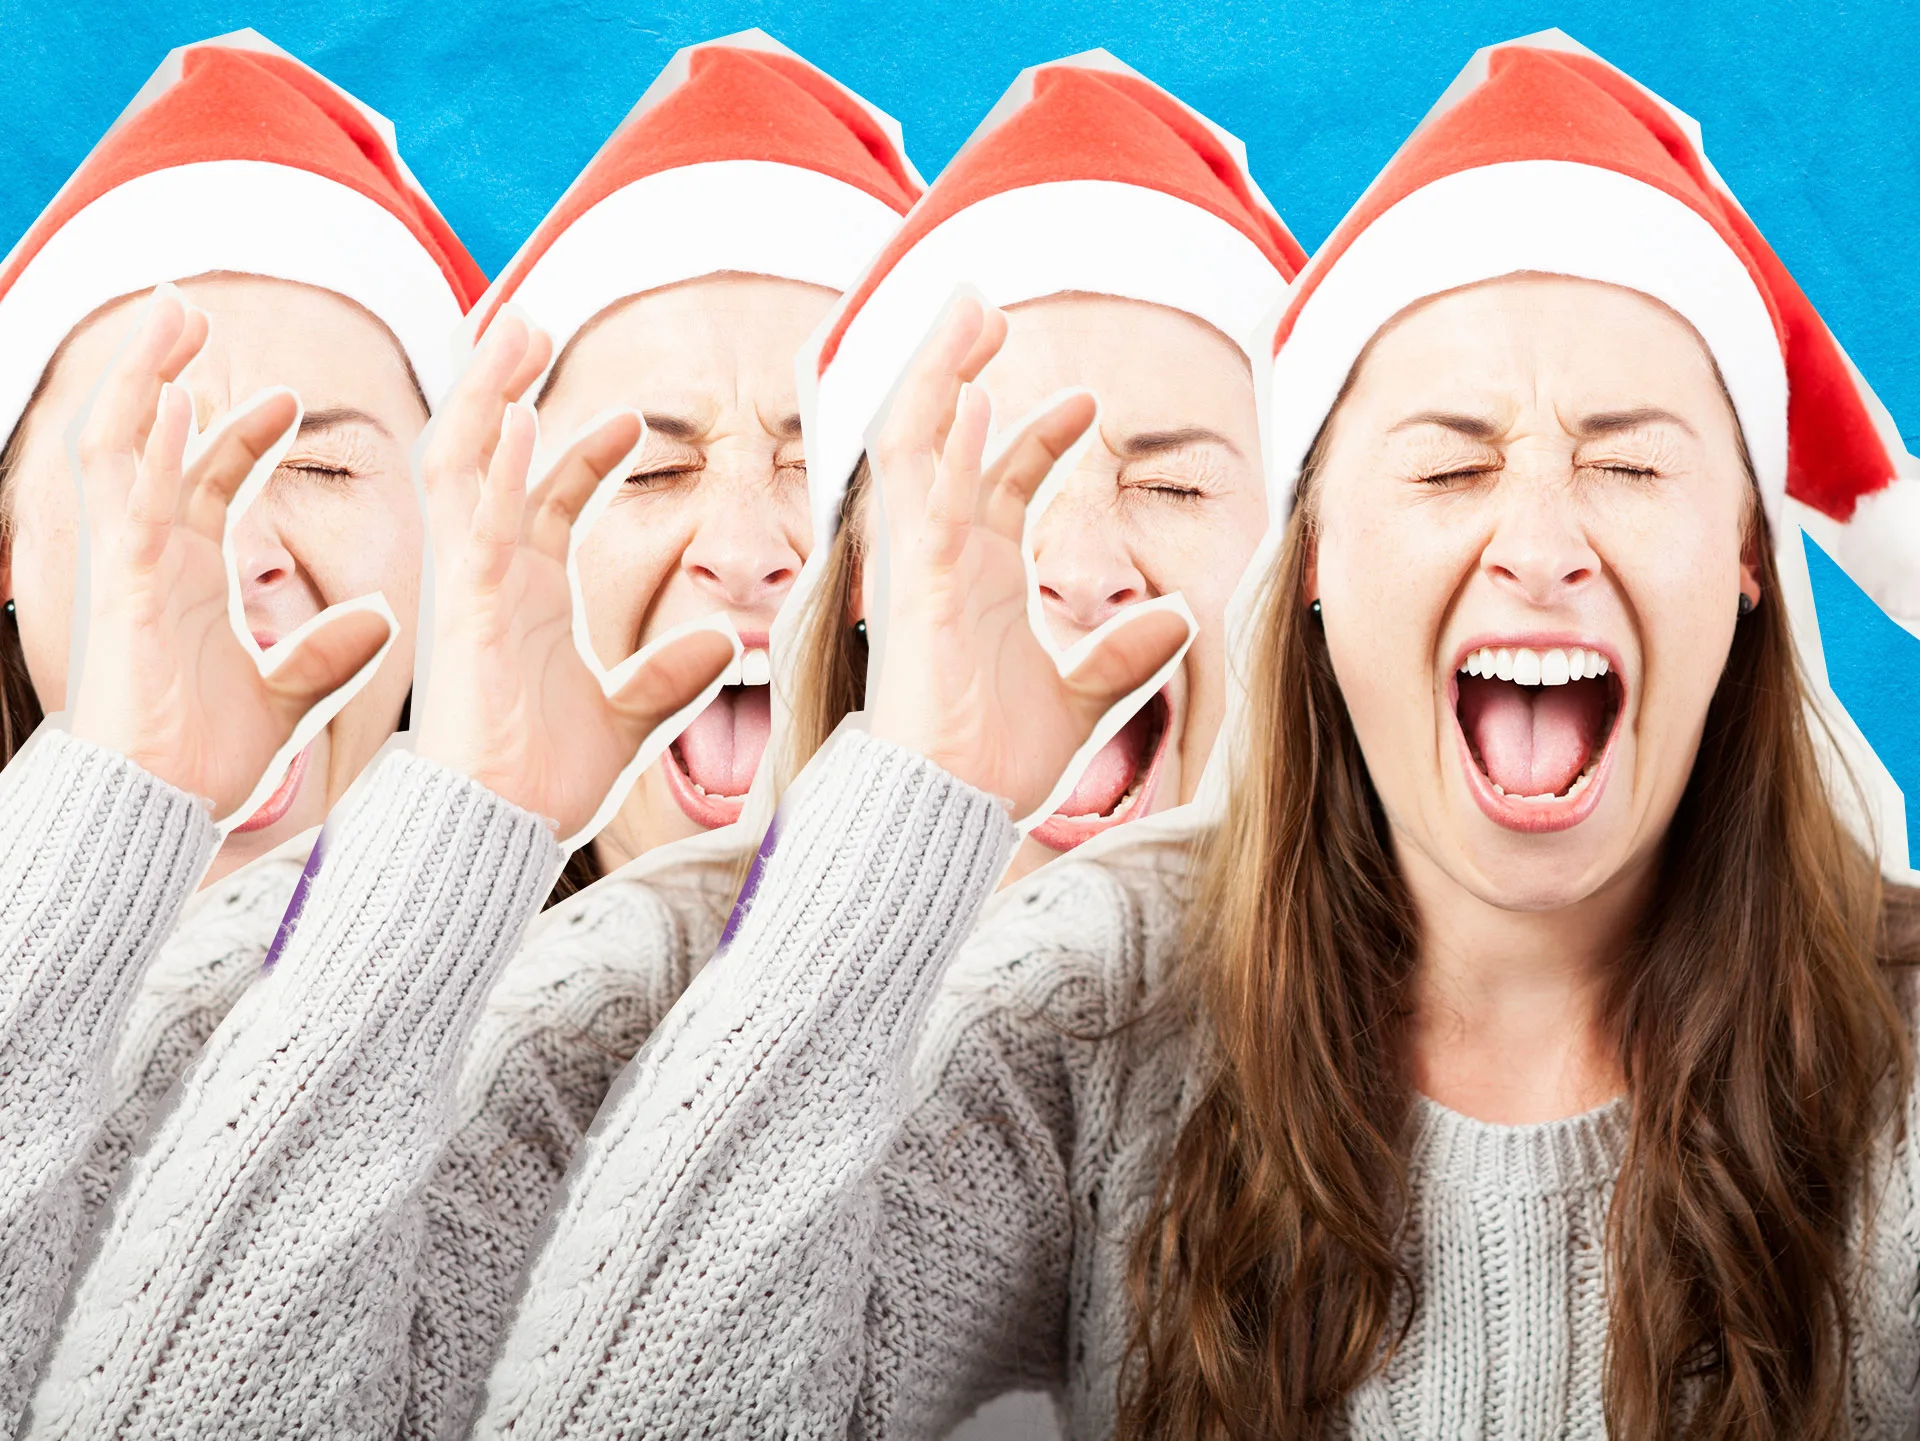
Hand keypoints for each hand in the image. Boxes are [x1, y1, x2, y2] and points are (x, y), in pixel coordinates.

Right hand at [68, 292, 391, 818]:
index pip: (209, 479)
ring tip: (171, 309)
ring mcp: (134, 567)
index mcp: (187, 575)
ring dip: (141, 375)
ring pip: (124, 447)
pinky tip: (173, 394)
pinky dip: (151, 447)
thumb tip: (379, 620)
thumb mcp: (286, 693)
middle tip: (189, 307)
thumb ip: (328, 652)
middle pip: (155, 440)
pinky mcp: (128, 591)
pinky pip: (133, 502)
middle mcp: (154, 557)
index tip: (285, 394)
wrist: (156, 816)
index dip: (238, 431)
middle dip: (166, 370)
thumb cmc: (203, 759)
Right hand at [412, 316, 735, 834]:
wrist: (491, 837)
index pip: (548, 495)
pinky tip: (512, 414)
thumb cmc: (538, 783)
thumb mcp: (628, 717)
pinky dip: (491, 466)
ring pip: (464, 461)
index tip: (634, 415)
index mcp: (520, 593)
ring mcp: (468, 584)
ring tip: (512, 324)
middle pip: (488, 453)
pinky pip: (471, 521)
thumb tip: (727, 646)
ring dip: (483, 390)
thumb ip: (672, 676)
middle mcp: (488, 574)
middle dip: (502, 383)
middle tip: (530, 317)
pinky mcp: (462, 610)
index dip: (583, 448)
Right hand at [866, 297, 1189, 816]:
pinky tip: (968, 393)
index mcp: (973, 573)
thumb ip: (1125, 657)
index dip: (1036, 433)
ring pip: (916, 442)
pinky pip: (923, 497)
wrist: (947, 808)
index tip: (1086, 401)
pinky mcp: (916, 584)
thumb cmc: (992, 760)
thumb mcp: (1080, 699)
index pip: (999, 478)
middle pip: (940, 436)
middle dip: (956, 366)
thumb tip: (1181, 621)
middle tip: (984, 306)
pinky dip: (944, 444)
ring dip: (937, 371)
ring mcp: (922, 562)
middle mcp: (942, 554)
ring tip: (967, 307)